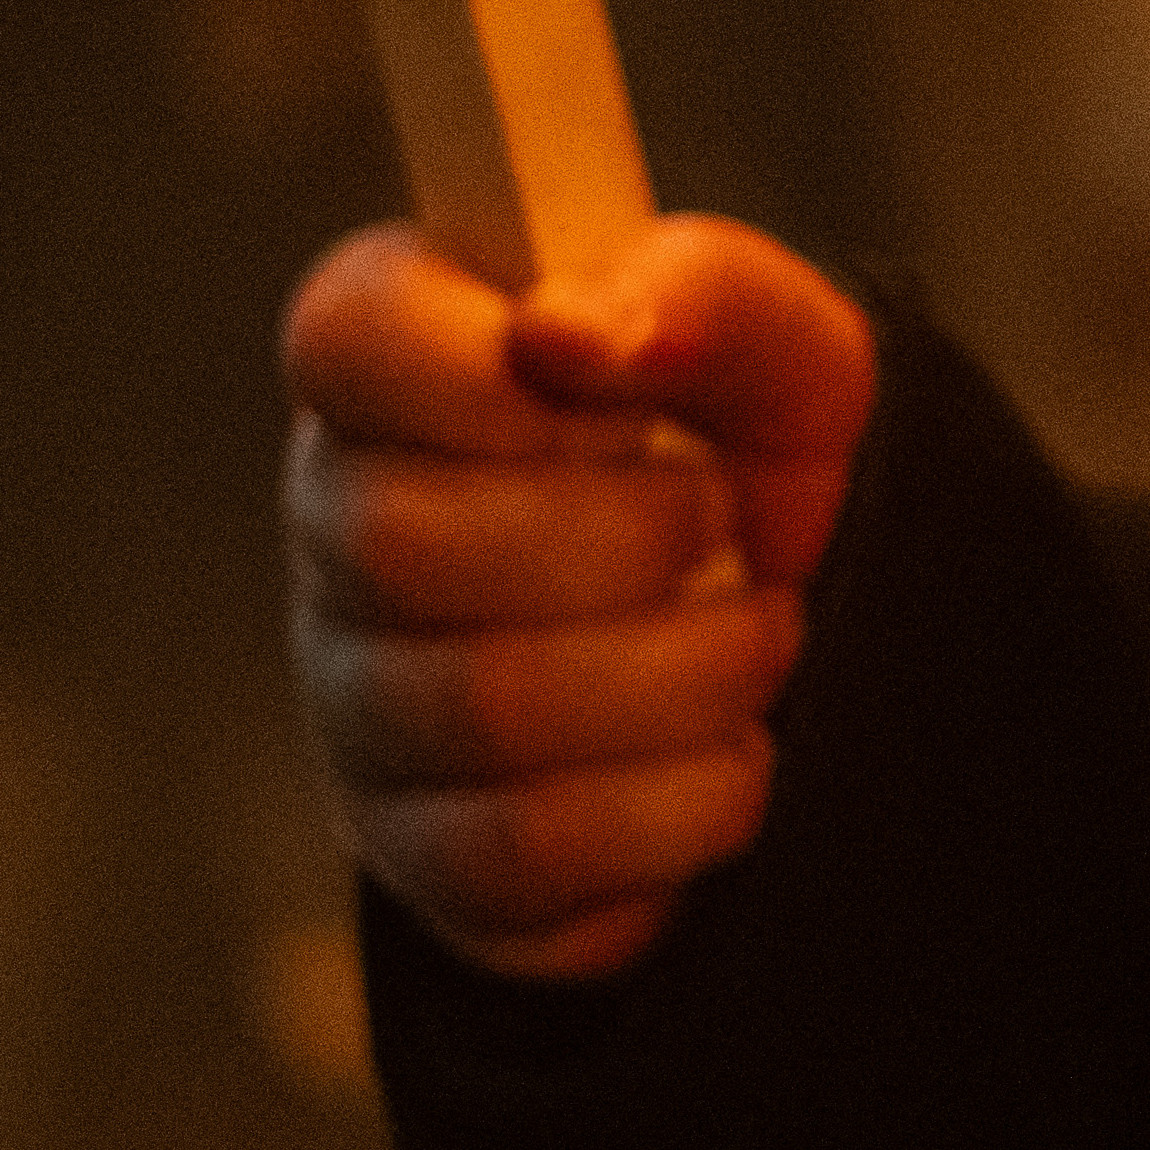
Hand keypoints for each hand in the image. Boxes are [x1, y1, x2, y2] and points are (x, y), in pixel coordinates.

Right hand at [280, 210, 874, 982]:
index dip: (496, 372)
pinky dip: (677, 802)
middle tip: (722, 522)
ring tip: (753, 631)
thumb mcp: (781, 344)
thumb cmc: (746, 448)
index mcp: (395, 366)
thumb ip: (695, 295)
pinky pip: (521, 854)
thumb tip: (570, 331)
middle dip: (630, 536)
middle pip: (399, 544)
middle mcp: (340, 531)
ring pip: (477, 713)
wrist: (809, 623)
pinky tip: (721, 749)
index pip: (346, 336)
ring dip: (687, 671)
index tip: (622, 398)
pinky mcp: (425, 854)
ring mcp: (359, 707)